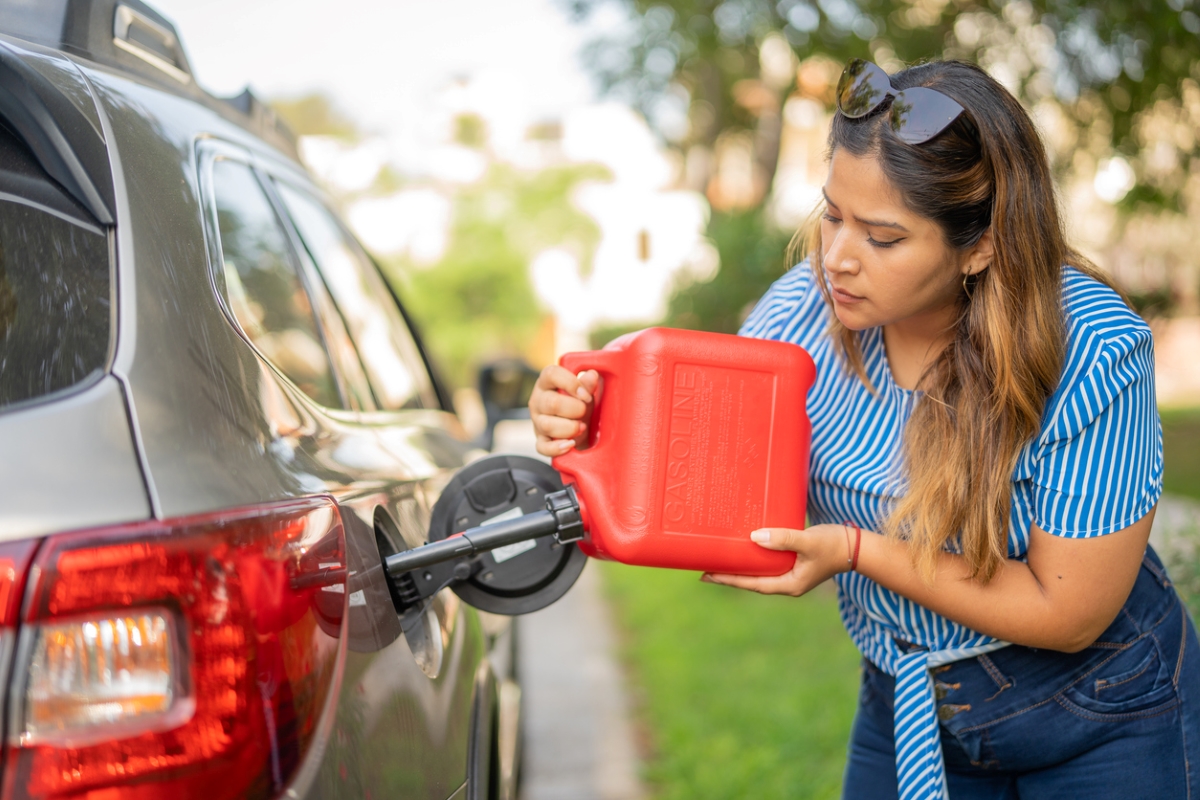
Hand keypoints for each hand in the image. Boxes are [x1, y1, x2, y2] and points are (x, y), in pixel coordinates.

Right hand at [529, 365, 600, 457]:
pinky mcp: (540, 440)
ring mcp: (537, 421)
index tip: (586, 395)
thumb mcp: (585, 392)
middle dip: (574, 409)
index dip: (570, 383)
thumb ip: (587, 384)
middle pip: (551, 403)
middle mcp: (538, 400)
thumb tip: (591, 375)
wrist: (578, 427)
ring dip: (569, 428)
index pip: (551, 374)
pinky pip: (543, 447)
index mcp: (547, 382)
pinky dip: (558, 448)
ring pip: (547, 425)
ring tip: (582, 427)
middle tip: (585, 412)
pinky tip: (571, 444)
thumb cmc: (578, 404)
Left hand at [701, 524, 849, 595]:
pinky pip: (769, 564)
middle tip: (705, 569)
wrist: (858, 546)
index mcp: (790, 585)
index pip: (752, 584)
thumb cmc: (834, 545)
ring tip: (721, 561)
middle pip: (752, 581)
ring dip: (741, 568)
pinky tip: (746, 550)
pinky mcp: (795, 565)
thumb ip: (783, 539)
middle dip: (730, 576)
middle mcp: (788, 583)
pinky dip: (755, 559)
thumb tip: (755, 538)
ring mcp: (792, 575)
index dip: (729, 580)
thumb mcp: (808, 541)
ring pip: (760, 573)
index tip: (707, 575)